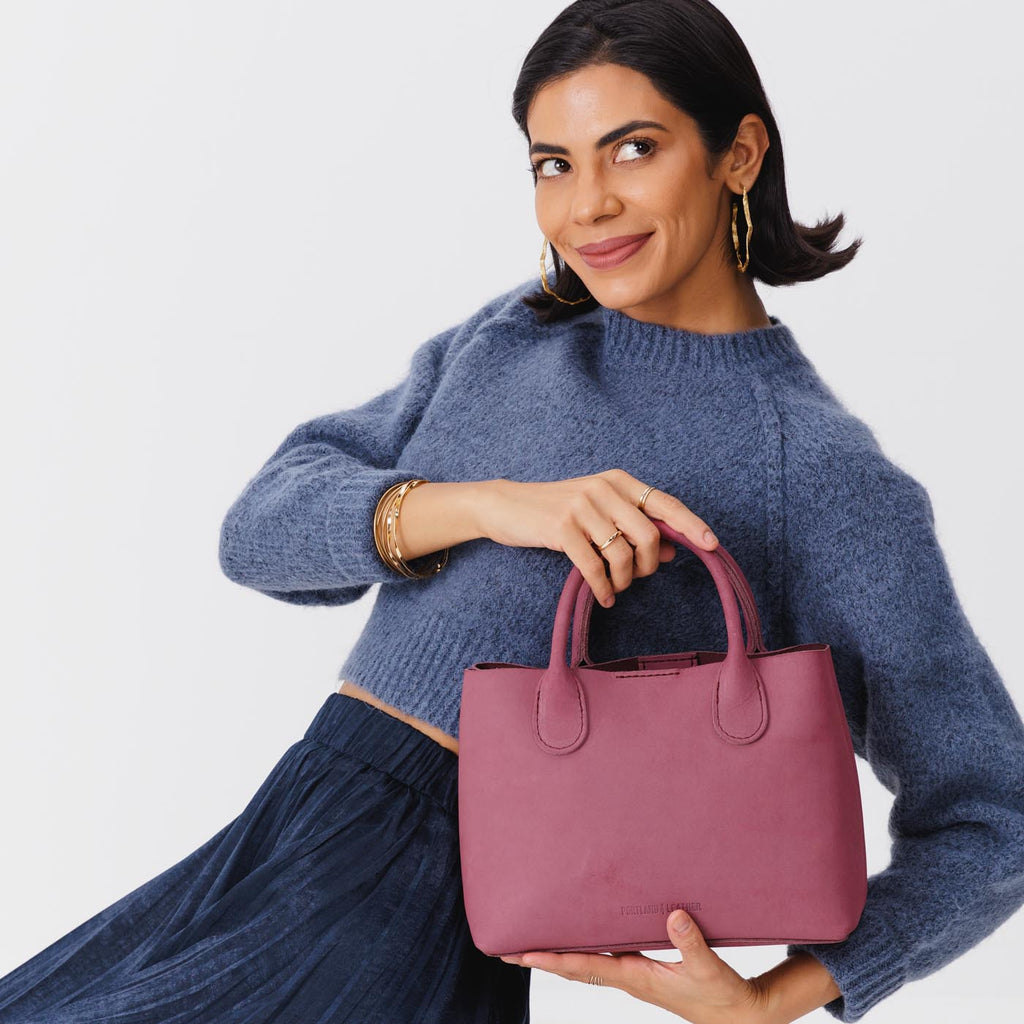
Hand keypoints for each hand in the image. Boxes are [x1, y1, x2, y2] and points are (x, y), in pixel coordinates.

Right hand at [478, 470, 718, 608]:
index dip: (691, 524)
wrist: (505, 505)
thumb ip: (634, 527)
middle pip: (648, 535)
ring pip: (622, 554)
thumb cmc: (557, 511)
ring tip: (615, 588)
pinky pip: (594, 567)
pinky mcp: (560, 528)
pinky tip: (603, 596)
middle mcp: (603, 488)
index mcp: (618, 481)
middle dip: (648, 565)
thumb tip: (674, 550)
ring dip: (623, 580)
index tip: (712, 545)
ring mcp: (581, 506)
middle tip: (636, 578)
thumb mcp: (598, 513)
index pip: (664, 503)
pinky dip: (603, 588)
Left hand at [499, 909, 769, 1023]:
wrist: (738, 1016)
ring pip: (587, 963)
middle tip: (508, 950)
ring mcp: (634, 975)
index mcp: (636, 977)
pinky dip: (585, 948)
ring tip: (532, 943)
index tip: (522, 954)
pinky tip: (580, 936)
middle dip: (541, 958)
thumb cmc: (722, 996)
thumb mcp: (708, 969)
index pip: (584, 966)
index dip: (551, 959)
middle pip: (575, 966)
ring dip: (559, 954)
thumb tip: (672, 916)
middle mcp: (628, 976)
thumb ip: (690, 942)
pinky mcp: (644, 971)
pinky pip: (606, 957)